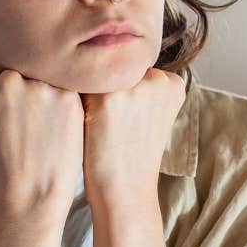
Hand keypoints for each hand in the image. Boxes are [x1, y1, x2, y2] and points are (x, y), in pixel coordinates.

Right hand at [0, 55, 83, 214]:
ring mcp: (39, 87)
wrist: (32, 191)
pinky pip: (65, 90)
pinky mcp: (67, 95)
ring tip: (42, 128)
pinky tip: (57, 127)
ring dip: (41, 97)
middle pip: (14, 75)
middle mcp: (7, 82)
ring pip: (40, 80)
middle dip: (19, 94)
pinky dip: (63, 106)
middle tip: (25, 124)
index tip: (4, 118)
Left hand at [81, 68, 184, 200]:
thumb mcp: (151, 115)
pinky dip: (74, 102)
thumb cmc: (132, 153)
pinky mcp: (105, 99)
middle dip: (106, 89)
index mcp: (173, 83)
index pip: (133, 68)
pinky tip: (81, 123)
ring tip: (95, 125)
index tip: (123, 117)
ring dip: (87, 93)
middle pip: (115, 68)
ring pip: (96, 74)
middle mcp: (156, 79)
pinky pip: (77, 85)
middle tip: (109, 123)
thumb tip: (110, 55)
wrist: (124, 190)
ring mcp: (132, 87)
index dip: (121, 92)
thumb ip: (143, 86)